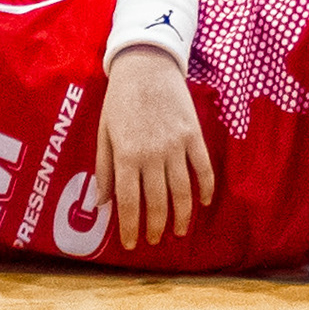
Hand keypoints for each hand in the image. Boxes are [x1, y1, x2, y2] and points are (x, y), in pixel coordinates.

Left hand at [94, 49, 214, 249]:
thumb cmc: (120, 99)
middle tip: (155, 240)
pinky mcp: (194, 135)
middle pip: (158, 202)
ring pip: (183, 192)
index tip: (131, 244)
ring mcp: (176, 145)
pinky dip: (206, 189)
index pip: (129, 202)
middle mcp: (153, 154)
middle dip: (156, 226)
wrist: (147, 64)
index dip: (130, 227)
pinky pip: (203, 169)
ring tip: (178, 231)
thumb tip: (102, 203)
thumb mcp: (104, 132)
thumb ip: (104, 169)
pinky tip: (204, 203)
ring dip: (182, 216)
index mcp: (127, 154)